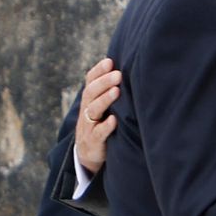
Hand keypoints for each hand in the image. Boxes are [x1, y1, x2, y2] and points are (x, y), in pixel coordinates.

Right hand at [77, 58, 120, 173]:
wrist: (88, 153)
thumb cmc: (101, 124)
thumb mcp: (103, 107)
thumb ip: (111, 91)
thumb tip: (128, 69)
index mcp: (90, 100)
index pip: (90, 81)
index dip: (98, 71)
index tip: (110, 61)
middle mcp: (87, 110)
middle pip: (91, 93)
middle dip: (104, 82)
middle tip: (118, 74)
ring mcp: (89, 126)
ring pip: (93, 110)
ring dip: (105, 100)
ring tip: (117, 91)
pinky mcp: (93, 141)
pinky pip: (98, 133)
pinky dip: (105, 126)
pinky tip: (114, 120)